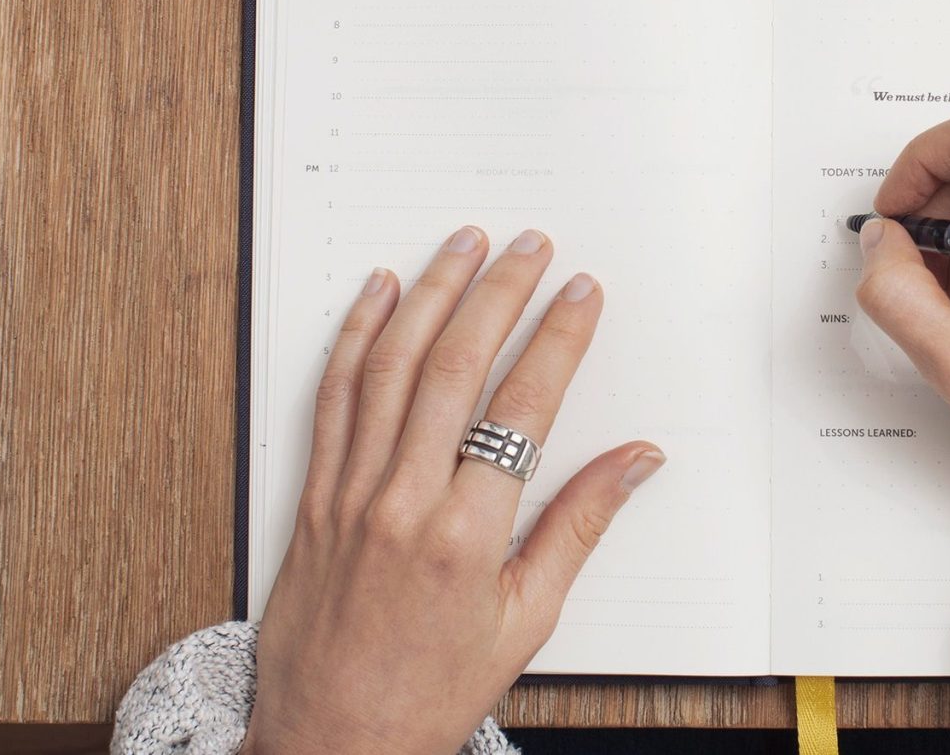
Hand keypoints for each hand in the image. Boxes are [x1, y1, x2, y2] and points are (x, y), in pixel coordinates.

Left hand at [244, 227, 664, 754]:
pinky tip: (378, 294)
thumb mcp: (527, 621)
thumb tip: (636, 460)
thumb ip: (579, 527)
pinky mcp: (312, 497)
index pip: (523, 409)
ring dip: (430, 294)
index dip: (557, 339)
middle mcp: (403, 503)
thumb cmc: (431, 693)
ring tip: (463, 245)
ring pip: (390, 368)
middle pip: (454, 368)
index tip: (581, 294)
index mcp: (467, 537)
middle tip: (530, 246)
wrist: (330, 742)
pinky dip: (355, 337)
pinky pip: (332, 398)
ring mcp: (349, 494)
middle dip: (498, 294)